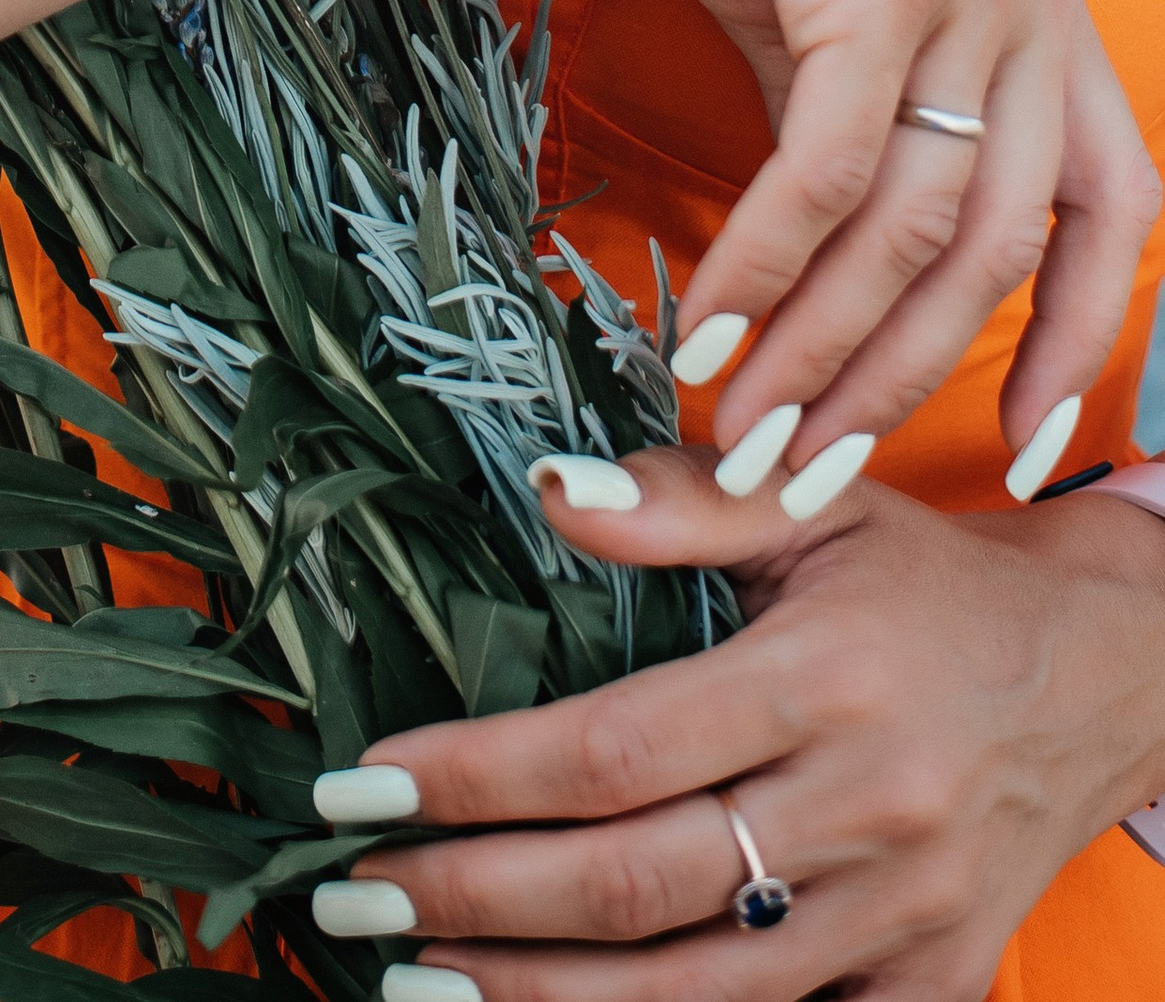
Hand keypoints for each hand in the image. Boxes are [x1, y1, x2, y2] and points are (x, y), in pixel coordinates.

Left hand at [323, 445, 1164, 997]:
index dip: (478, 777)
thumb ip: (682, 495)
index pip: (613, 749)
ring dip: (539, 997)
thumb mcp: (819, 496)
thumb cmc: (927, 581)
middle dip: (474, 901)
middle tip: (351, 897)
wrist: (1102, 677)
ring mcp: (903, 914)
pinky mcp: (930, 981)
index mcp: (825, 678)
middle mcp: (867, 807)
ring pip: (694, 990)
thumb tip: (549, 489)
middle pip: (634, 885)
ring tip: (418, 981)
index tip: (363, 787)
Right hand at [544, 0, 1158, 470]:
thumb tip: (847, 241)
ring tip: (743, 425)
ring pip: (915, 222)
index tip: (1022, 453)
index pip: (1112, 203)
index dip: (1080, 338)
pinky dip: (770, 263)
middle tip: (814, 472)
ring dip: (824, 346)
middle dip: (907, 381)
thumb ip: (863, 101)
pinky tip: (710, 321)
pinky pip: (829, 167)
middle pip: (1003, 243)